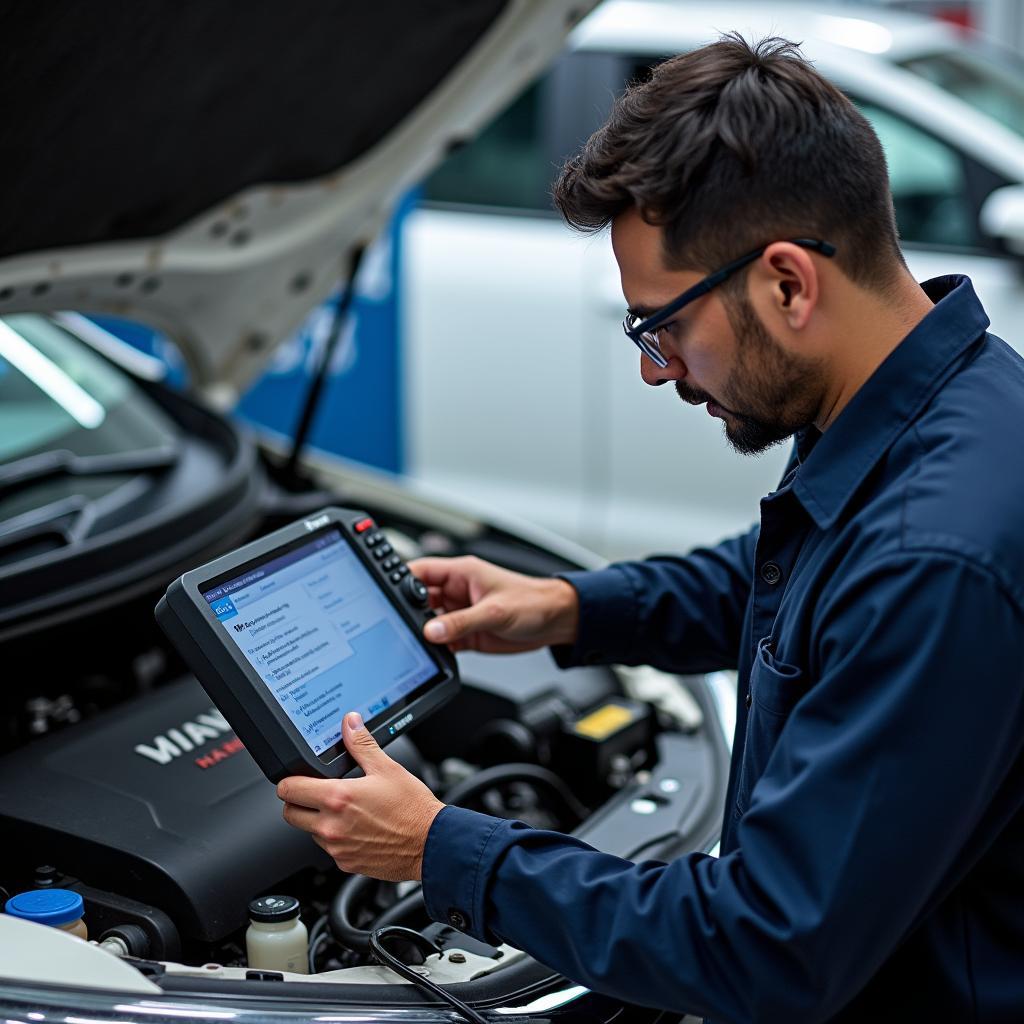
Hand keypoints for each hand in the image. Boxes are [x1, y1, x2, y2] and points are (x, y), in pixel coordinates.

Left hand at [277, 712, 443, 880]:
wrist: (431, 844)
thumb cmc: (412, 808)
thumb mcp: (387, 768)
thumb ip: (362, 745)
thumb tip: (350, 724)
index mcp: (337, 798)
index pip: (289, 789)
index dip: (290, 780)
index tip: (298, 778)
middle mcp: (331, 826)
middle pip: (290, 814)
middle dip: (298, 801)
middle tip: (316, 792)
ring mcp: (337, 848)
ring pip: (309, 833)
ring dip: (318, 821)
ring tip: (345, 810)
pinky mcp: (346, 864)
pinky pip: (329, 849)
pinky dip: (336, 838)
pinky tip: (357, 828)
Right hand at [408, 556, 579, 653]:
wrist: (555, 621)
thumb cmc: (532, 602)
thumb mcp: (494, 611)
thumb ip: (461, 622)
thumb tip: (431, 631)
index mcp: (461, 574)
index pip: (420, 572)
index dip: (399, 581)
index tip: (385, 596)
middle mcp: (457, 592)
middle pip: (418, 600)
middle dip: (408, 614)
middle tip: (399, 627)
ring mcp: (460, 614)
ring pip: (429, 623)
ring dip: (422, 634)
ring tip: (415, 644)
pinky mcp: (467, 634)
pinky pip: (443, 641)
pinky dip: (436, 649)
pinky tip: (433, 655)